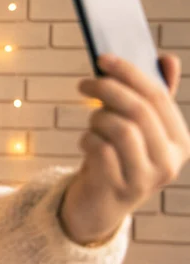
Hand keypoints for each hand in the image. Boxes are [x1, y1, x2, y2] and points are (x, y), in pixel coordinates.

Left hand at [59, 53, 189, 245]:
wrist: (99, 206)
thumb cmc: (119, 158)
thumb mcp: (139, 130)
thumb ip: (153, 99)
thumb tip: (167, 58)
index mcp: (180, 141)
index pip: (158, 96)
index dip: (129, 72)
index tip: (102, 58)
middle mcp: (169, 161)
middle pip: (138, 110)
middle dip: (107, 89)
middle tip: (84, 83)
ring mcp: (146, 178)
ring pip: (121, 129)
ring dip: (98, 119)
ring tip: (92, 124)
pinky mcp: (119, 189)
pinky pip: (101, 150)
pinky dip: (88, 140)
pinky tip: (87, 143)